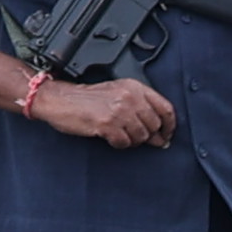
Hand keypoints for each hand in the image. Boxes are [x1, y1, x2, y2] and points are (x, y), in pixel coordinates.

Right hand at [29, 74, 175, 147]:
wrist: (61, 99)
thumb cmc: (88, 99)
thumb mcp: (118, 93)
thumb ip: (140, 107)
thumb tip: (161, 135)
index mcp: (135, 87)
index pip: (166, 108)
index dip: (170, 126)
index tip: (167, 135)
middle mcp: (130, 97)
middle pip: (154, 125)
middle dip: (148, 136)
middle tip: (136, 138)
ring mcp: (119, 111)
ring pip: (140, 136)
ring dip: (132, 141)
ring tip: (119, 134)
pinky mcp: (108, 124)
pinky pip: (124, 143)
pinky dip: (119, 144)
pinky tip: (110, 137)